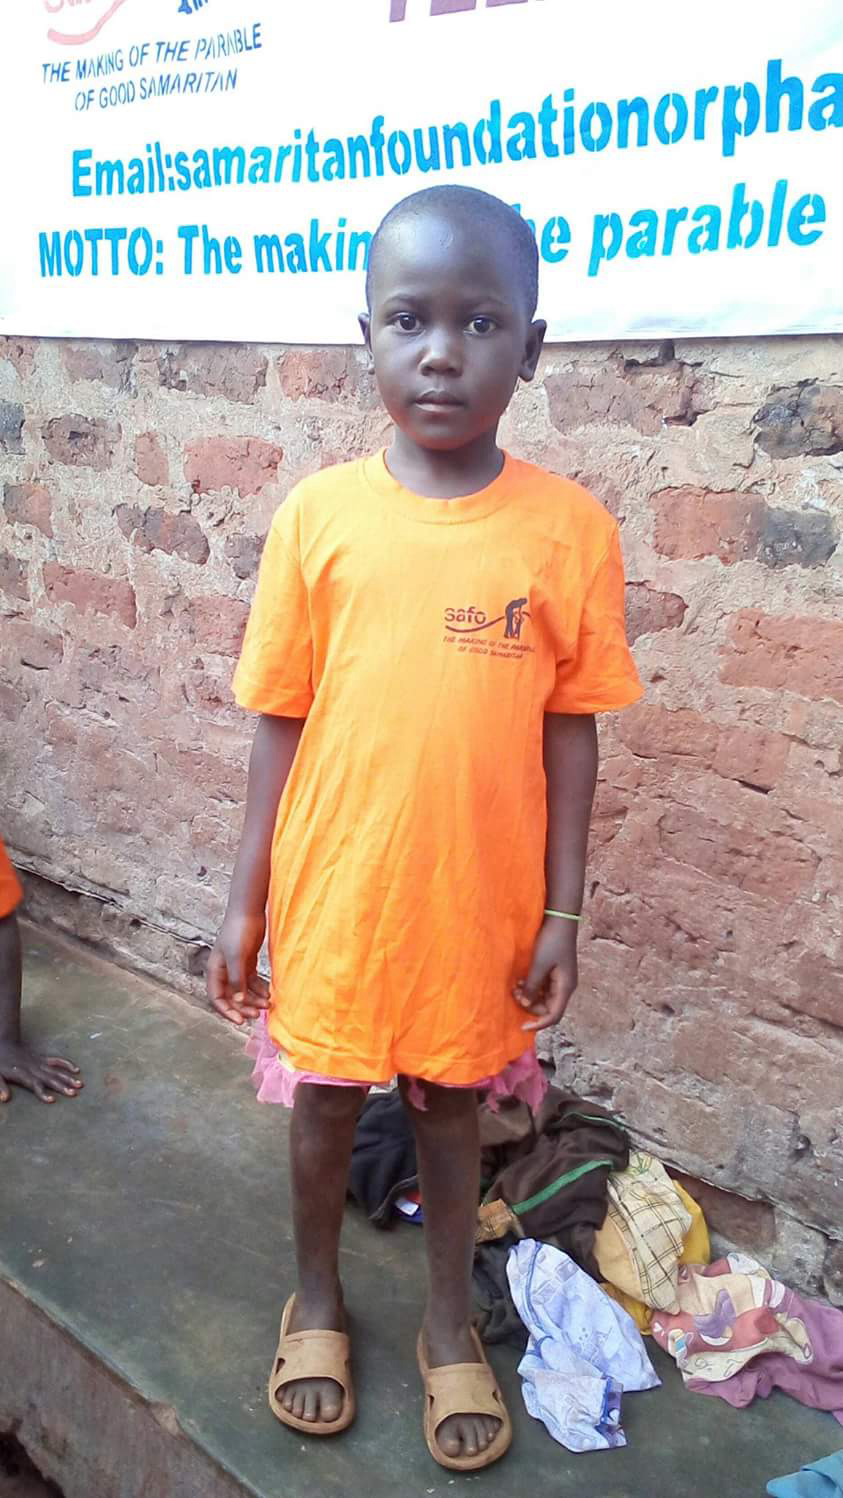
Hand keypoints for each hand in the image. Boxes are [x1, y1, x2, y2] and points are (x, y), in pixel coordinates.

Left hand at [0, 1039, 82, 1102]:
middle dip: (63, 1086)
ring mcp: (40, 1063)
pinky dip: (66, 1064)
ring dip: (68, 1078)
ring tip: (80, 1084)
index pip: (35, 1085)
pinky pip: (56, 1061)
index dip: (44, 1093)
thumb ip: (1, 1087)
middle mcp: (34, 1069)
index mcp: (23, 1075)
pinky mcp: (42, 1059)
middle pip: (50, 1079)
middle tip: (74, 1093)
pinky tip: (76, 1069)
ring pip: (56, 1071)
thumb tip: (5, 1099)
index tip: (53, 1100)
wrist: (4, 1045)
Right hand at [207, 909, 269, 1025]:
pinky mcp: (248, 962)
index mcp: (215, 970)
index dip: (227, 1011)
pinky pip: (252, 982)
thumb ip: (237, 979)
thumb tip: (237, 1001)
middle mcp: (224, 971)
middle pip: (231, 997)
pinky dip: (259, 989)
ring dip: (253, 1000)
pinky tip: (268, 994)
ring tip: (267, 1004)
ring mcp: (236, 967)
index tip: (240, 1021)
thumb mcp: (237, 956)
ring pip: (243, 991)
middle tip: (257, 1015)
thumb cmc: (239, 931)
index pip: (217, 998)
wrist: (249, 911)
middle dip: (243, 1008)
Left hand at [514, 917, 578, 1032]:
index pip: (554, 1015)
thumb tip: (525, 1003)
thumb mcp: (539, 964)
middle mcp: (565, 986)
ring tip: (515, 985)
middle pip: (548, 1008)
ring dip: (529, 995)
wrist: (560, 920)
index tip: (522, 1027)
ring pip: (543, 998)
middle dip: (530, 1005)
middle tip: (514, 993)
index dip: (539, 1024)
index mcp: (565, 987)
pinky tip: (520, 979)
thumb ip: (532, 985)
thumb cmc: (551, 941)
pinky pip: (542, 987)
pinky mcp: (554, 972)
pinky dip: (531, 987)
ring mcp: (560, 979)